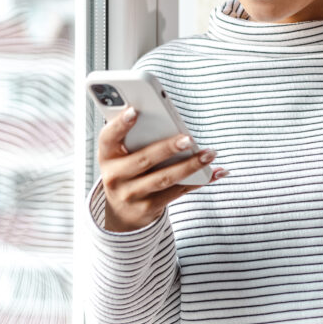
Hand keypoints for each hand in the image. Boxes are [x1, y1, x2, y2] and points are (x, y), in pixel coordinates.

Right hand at [98, 107, 227, 231]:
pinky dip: (198, 181)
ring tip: (209, 154)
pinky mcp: (148, 208)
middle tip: (189, 138)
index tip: (134, 111)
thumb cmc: (127, 170)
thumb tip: (166, 118)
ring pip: (164, 178)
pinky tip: (215, 172)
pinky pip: (177, 192)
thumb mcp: (121, 155)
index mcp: (107, 156)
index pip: (108, 138)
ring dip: (190, 165)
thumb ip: (135, 136)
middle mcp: (114, 177)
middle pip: (144, 160)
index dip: (119, 125)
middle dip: (167, 148)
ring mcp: (131, 195)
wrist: (121, 212)